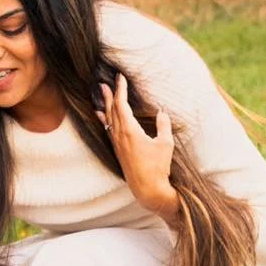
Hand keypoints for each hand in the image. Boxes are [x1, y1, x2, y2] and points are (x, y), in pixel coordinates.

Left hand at [98, 73, 177, 219]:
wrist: (147, 188)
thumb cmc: (158, 166)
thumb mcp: (165, 144)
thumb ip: (163, 126)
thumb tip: (162, 112)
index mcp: (130, 131)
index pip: (121, 105)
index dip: (120, 90)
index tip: (120, 78)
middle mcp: (119, 135)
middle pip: (112, 110)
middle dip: (109, 95)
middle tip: (105, 82)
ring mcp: (117, 143)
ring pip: (108, 119)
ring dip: (105, 104)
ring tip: (101, 93)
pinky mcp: (117, 149)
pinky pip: (108, 129)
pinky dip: (104, 118)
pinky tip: (100, 115)